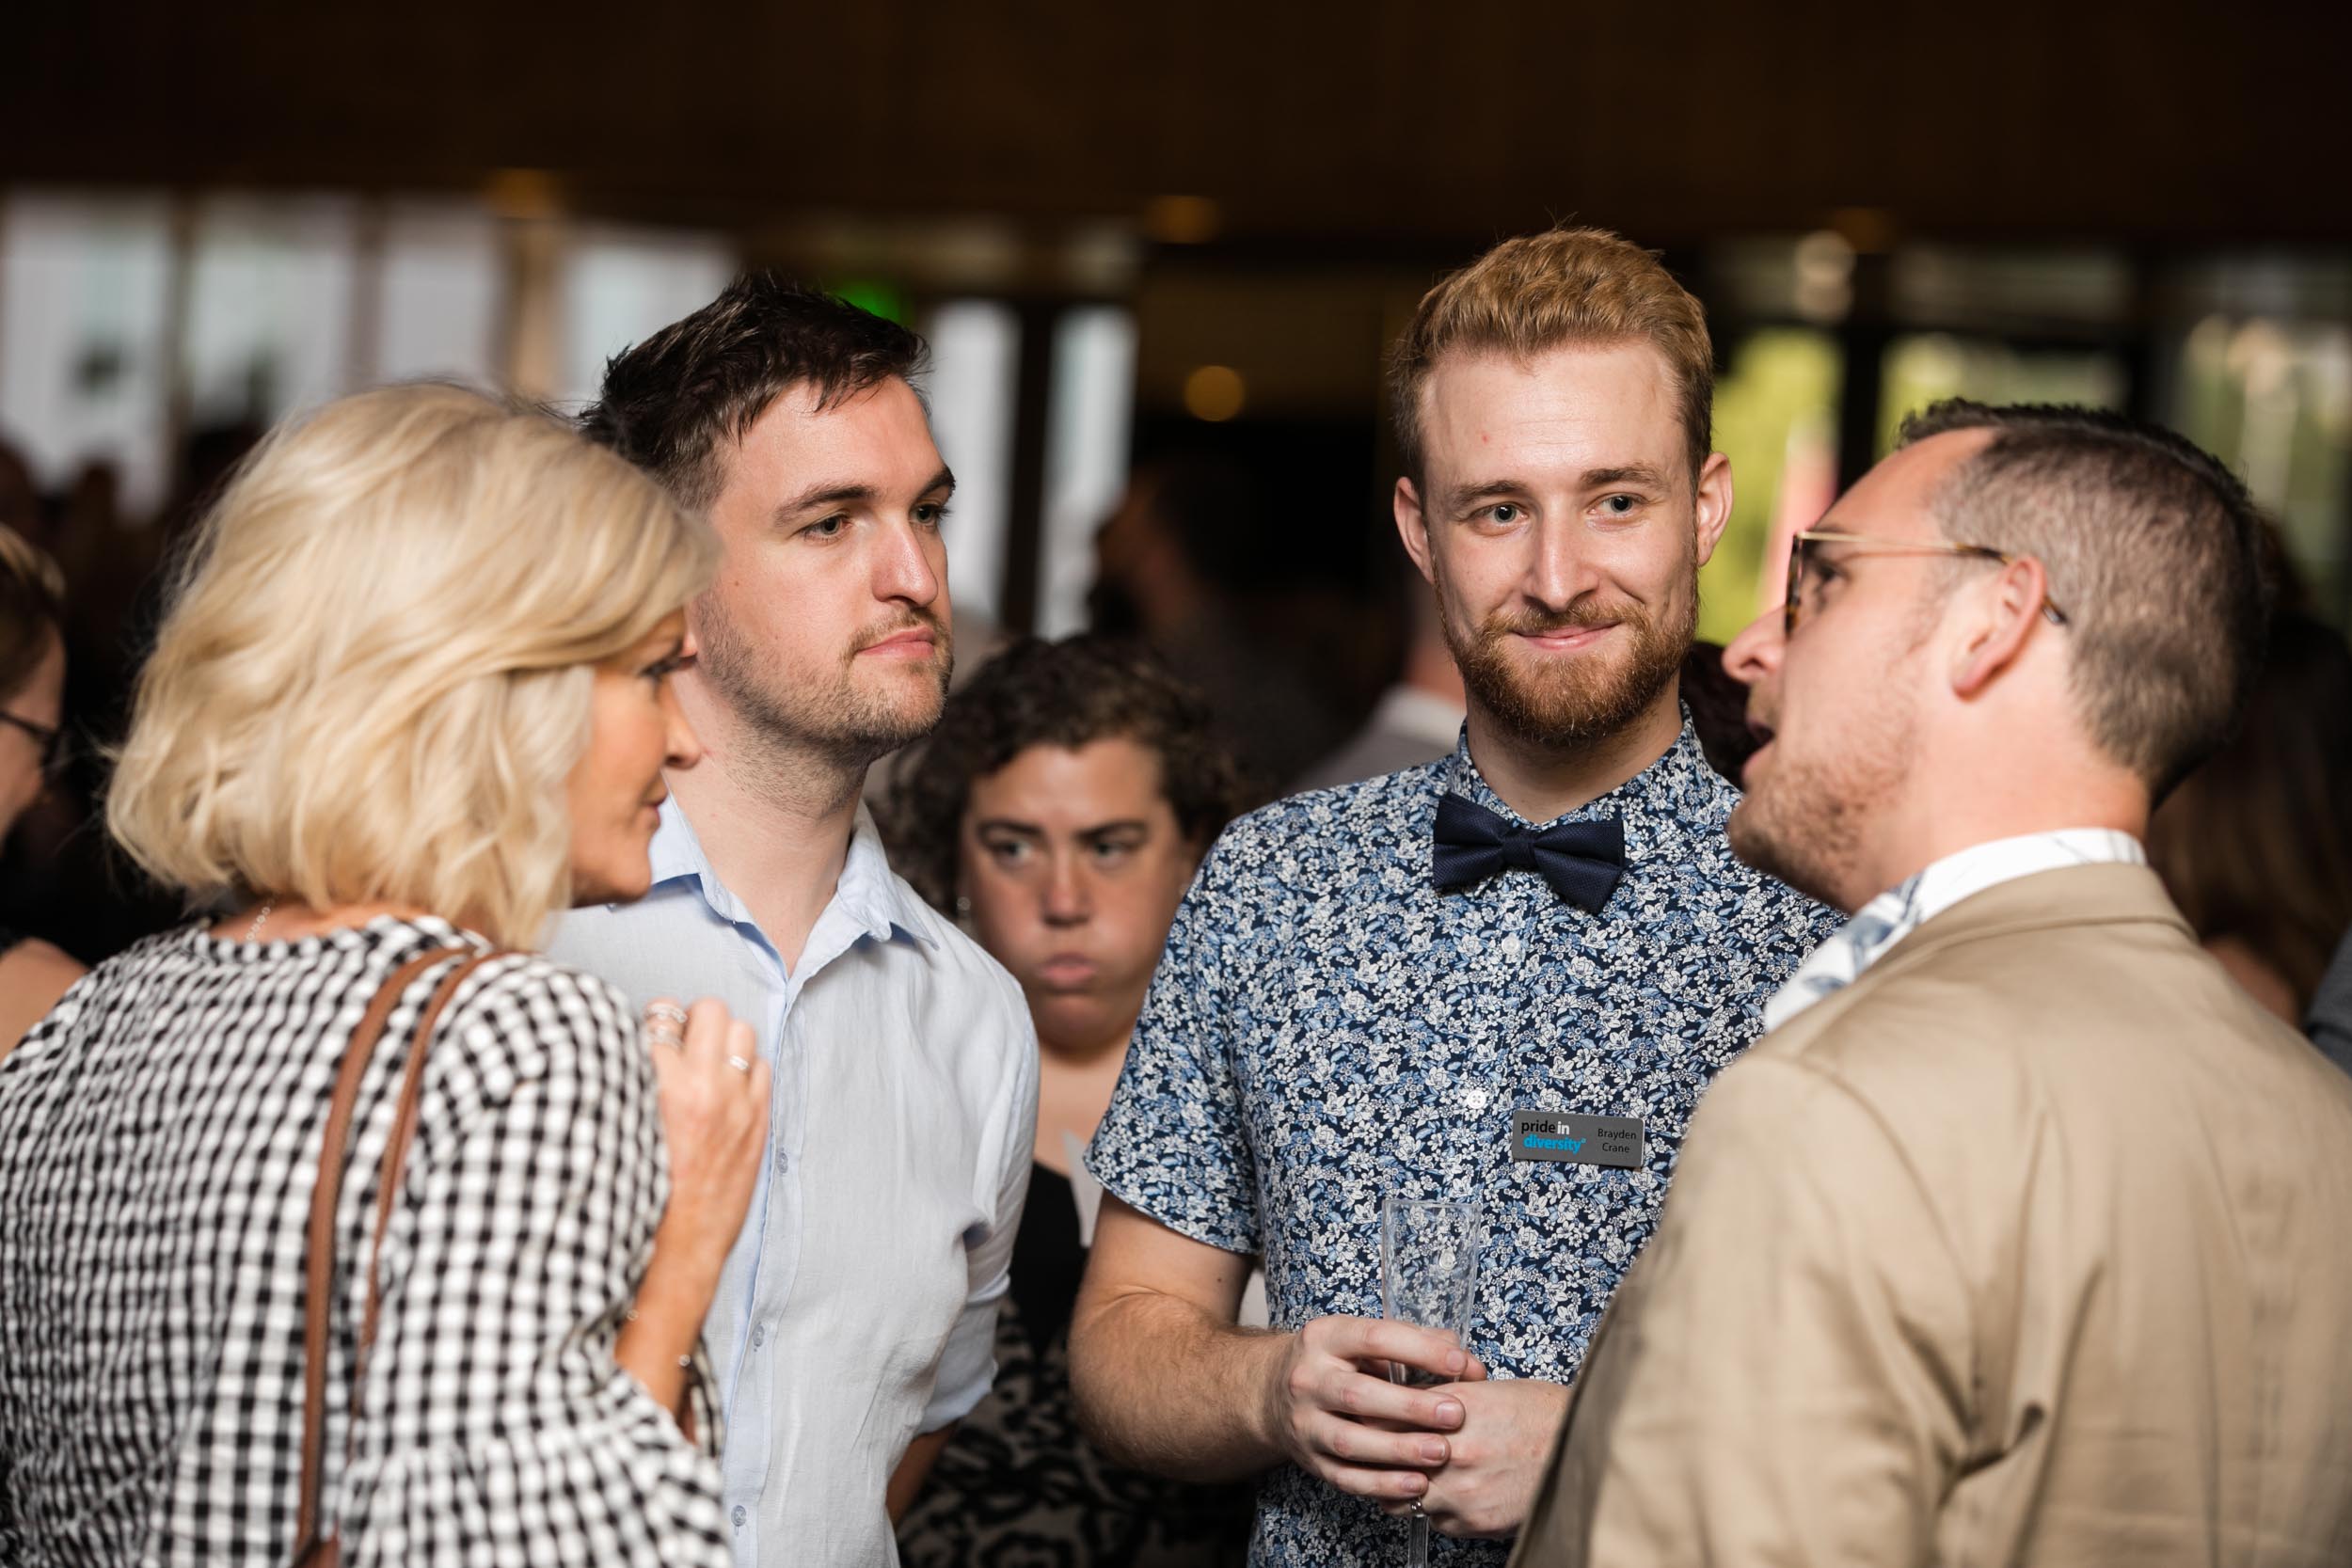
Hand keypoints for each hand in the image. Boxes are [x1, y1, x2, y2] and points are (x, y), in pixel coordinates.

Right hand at [643, 997, 768, 1293]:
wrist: (676, 1249)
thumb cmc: (636, 1193)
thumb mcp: (619, 1128)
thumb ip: (631, 1082)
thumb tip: (635, 1042)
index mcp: (659, 1087)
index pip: (659, 1017)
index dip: (653, 1024)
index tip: (649, 1036)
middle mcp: (703, 1087)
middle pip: (709, 1009)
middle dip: (693, 1021)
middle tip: (681, 1045)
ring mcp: (737, 1103)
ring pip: (742, 1031)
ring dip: (723, 1041)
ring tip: (706, 1065)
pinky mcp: (759, 1121)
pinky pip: (763, 1067)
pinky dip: (746, 1071)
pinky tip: (726, 1091)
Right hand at [1258, 1314, 1488, 1504]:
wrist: (1272, 1393)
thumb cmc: (1337, 1362)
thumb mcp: (1362, 1340)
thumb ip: (1416, 1343)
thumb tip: (1467, 1363)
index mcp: (1325, 1337)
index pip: (1374, 1338)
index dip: (1420, 1350)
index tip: (1461, 1364)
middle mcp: (1308, 1379)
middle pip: (1358, 1395)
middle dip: (1410, 1406)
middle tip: (1455, 1415)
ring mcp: (1305, 1422)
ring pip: (1349, 1441)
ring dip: (1399, 1450)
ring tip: (1441, 1453)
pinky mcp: (1309, 1460)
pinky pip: (1346, 1477)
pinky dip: (1382, 1485)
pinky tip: (1416, 1485)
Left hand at [1378, 1375, 1568, 1537]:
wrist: (1582, 1448)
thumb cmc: (1538, 1413)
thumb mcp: (1484, 1390)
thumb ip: (1438, 1398)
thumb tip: (1401, 1401)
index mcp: (1450, 1410)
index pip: (1382, 1417)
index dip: (1371, 1420)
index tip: (1368, 1421)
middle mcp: (1451, 1451)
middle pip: (1383, 1461)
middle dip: (1378, 1457)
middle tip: (1379, 1453)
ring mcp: (1461, 1491)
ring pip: (1400, 1498)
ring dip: (1401, 1488)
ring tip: (1414, 1477)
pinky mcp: (1474, 1521)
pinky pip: (1434, 1521)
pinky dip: (1435, 1510)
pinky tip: (1451, 1494)